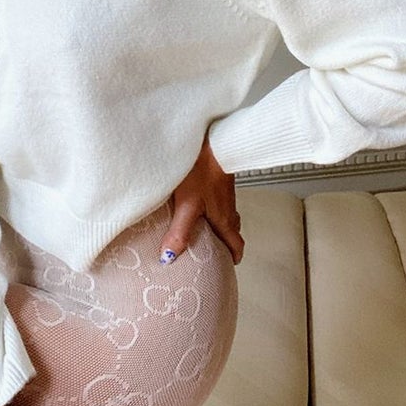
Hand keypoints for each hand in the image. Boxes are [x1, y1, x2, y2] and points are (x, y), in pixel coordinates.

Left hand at [160, 129, 243, 265]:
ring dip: (218, 225)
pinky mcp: (218, 180)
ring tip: (204, 230)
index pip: (236, 244)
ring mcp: (224, 193)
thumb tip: (169, 258)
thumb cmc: (202, 170)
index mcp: (224, 219)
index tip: (228, 265)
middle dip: (225, 243)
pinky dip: (212, 208)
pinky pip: (219, 201)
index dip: (233, 256)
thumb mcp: (188, 206)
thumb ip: (179, 232)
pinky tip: (198, 203)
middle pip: (231, 231)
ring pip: (226, 215)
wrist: (213, 140)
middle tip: (215, 252)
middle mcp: (228, 208)